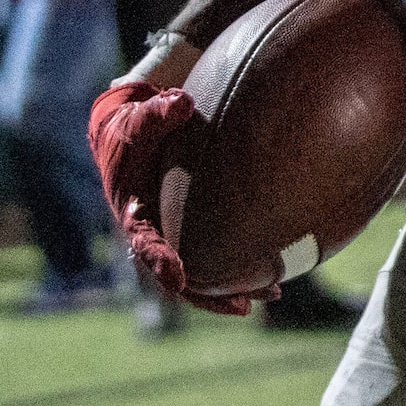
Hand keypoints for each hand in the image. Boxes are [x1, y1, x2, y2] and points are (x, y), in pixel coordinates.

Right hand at [86, 80, 261, 314]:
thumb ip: (158, 113)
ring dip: (233, 289)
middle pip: (180, 275)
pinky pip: (216, 255)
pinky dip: (241, 266)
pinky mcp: (191, 232)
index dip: (160, 261)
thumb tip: (182, 101)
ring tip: (272, 293)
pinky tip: (277, 271)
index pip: (145, 243)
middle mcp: (154, 233)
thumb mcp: (139, 120)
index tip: (177, 277)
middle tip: (243, 304)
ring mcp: (173, 236)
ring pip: (203, 274)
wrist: (128, 136)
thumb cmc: (133, 129)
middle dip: (210, 294)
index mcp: (134, 212)